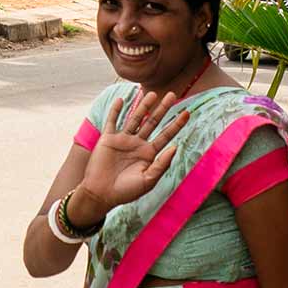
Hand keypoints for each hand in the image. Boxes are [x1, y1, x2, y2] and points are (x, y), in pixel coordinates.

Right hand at [72, 91, 190, 222]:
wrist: (101, 194)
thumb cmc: (126, 191)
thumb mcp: (148, 180)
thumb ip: (162, 164)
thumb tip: (175, 147)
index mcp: (149, 154)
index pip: (166, 135)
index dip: (176, 124)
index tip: (187, 113)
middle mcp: (137, 144)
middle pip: (153, 122)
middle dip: (162, 108)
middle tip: (172, 94)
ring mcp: (123, 140)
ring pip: (135, 118)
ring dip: (143, 106)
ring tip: (152, 93)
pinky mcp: (108, 139)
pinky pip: (112, 121)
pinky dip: (116, 110)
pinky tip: (122, 99)